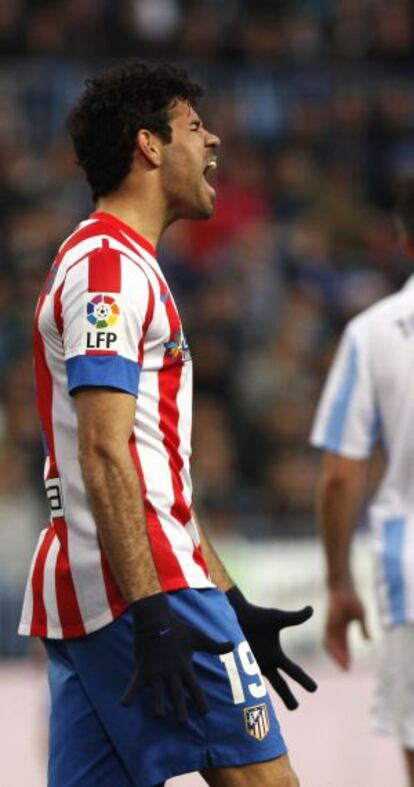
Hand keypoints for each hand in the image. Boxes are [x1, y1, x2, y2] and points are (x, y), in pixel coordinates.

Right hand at [122, 593, 233, 722]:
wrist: (155, 618)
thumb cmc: (178, 629)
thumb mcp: (198, 637)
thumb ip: (215, 646)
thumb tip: (233, 645)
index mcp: (184, 666)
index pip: (194, 687)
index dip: (200, 700)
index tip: (205, 713)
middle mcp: (170, 671)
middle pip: (176, 694)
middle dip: (180, 709)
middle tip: (183, 724)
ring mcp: (155, 671)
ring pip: (156, 693)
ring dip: (157, 705)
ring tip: (158, 716)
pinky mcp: (142, 668)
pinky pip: (134, 684)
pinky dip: (129, 694)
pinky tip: (124, 705)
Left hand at [226, 586, 316, 709]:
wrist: (236, 613)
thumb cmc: (257, 616)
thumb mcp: (278, 618)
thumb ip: (295, 618)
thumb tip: (311, 609)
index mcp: (276, 656)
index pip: (293, 671)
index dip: (303, 680)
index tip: (314, 690)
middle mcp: (265, 663)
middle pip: (279, 685)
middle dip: (287, 696)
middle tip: (295, 708)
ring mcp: (251, 665)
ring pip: (259, 688)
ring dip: (262, 699)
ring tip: (265, 713)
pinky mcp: (237, 665)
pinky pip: (241, 680)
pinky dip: (241, 689)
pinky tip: (241, 702)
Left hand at [324, 586, 369, 669]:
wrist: (342, 587)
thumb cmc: (351, 599)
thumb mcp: (361, 616)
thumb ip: (363, 629)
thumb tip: (368, 642)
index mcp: (341, 628)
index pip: (343, 646)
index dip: (346, 655)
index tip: (349, 666)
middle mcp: (334, 629)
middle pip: (336, 648)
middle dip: (341, 658)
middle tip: (346, 670)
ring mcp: (330, 626)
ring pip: (330, 645)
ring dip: (337, 655)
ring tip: (343, 664)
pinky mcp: (328, 623)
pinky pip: (328, 638)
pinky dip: (332, 647)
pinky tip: (337, 654)